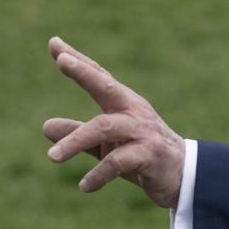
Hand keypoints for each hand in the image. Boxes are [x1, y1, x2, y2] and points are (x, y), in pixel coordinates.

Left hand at [42, 36, 185, 208]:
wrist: (183, 174)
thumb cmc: (141, 153)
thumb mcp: (106, 142)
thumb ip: (78, 132)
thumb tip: (45, 126)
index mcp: (123, 103)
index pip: (98, 76)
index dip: (77, 60)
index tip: (54, 43)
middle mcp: (133, 111)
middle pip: (106, 86)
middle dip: (84, 72)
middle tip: (62, 60)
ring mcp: (142, 131)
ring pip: (105, 127)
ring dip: (76, 140)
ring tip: (52, 157)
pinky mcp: (149, 155)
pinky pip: (118, 161)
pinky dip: (98, 174)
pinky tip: (84, 186)